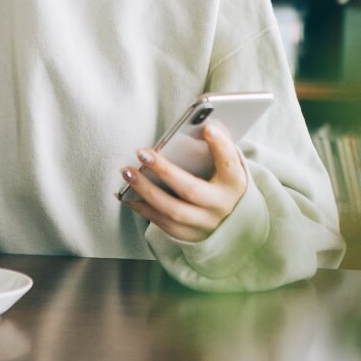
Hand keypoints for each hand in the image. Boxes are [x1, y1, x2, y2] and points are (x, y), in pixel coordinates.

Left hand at [118, 122, 247, 242]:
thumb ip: (216, 149)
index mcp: (234, 183)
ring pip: (172, 210)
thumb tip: (199, 126)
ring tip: (127, 172)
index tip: (208, 128)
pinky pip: (162, 223)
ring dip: (146, 191)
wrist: (231, 221)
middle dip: (164, 170)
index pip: (229, 163)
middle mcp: (221, 206)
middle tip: (141, 152)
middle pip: (190, 189)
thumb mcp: (226, 167)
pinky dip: (142, 208)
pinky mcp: (190, 235)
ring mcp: (205, 224)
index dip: (221, 146)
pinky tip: (126, 193)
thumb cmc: (222, 182)